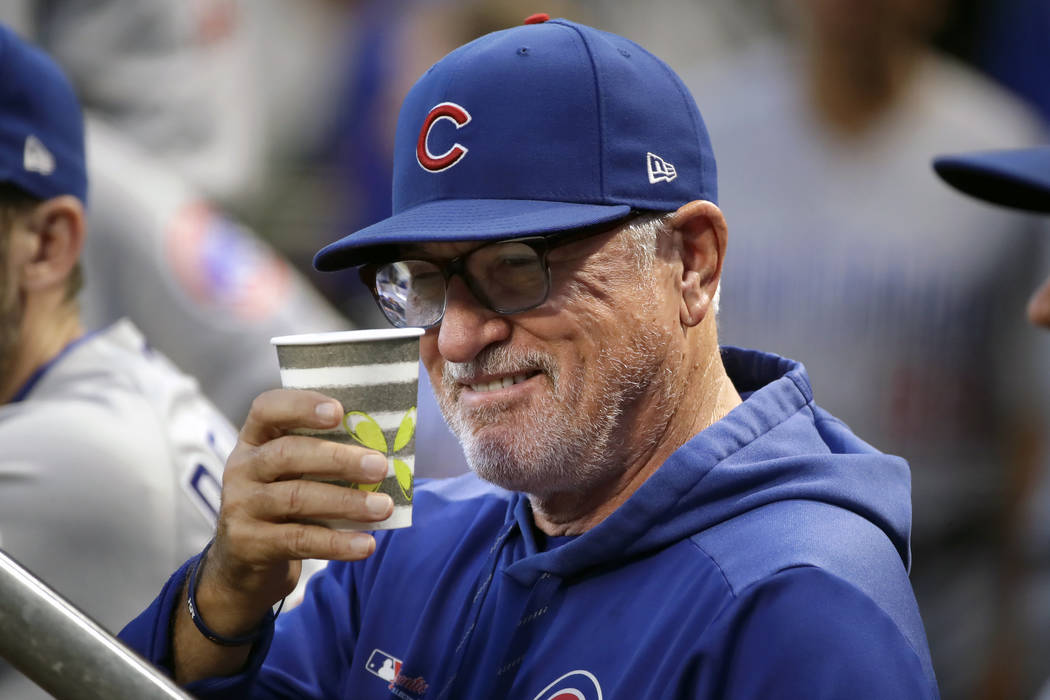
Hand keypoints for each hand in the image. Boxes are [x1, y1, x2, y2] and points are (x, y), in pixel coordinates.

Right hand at [196, 389, 391, 636]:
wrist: (244, 560)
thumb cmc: (284, 500)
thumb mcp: (292, 471)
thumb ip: (324, 453)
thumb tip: (383, 449)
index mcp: (255, 439)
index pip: (267, 409)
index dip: (301, 406)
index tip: (339, 411)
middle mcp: (242, 468)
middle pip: (287, 454)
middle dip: (338, 459)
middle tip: (380, 466)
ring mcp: (241, 506)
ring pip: (296, 498)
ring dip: (347, 502)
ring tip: (384, 507)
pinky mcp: (250, 544)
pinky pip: (299, 540)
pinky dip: (337, 543)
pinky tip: (366, 544)